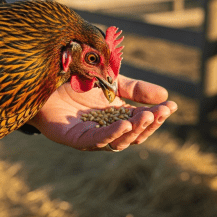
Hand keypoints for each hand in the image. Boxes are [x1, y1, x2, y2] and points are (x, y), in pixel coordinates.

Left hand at [28, 75, 176, 151]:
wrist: (45, 74)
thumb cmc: (75, 78)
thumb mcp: (111, 80)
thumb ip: (134, 88)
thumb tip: (165, 96)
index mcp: (114, 116)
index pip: (139, 122)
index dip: (157, 115)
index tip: (172, 105)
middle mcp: (103, 128)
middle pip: (131, 135)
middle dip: (149, 124)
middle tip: (161, 112)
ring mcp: (88, 135)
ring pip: (116, 141)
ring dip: (133, 131)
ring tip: (147, 116)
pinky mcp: (72, 138)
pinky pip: (94, 140)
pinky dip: (111, 134)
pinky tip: (124, 125)